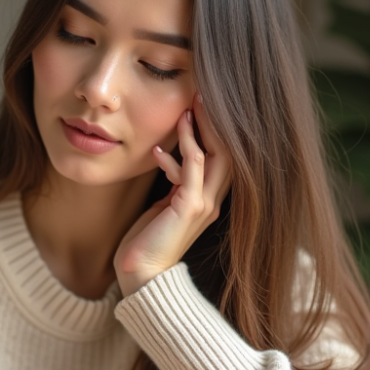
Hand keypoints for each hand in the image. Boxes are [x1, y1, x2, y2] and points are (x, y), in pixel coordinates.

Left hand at [114, 94, 231, 295]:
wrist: (141, 276)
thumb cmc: (147, 242)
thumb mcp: (164, 205)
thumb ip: (174, 184)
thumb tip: (170, 157)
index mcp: (208, 199)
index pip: (222, 156)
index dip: (217, 130)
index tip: (203, 104)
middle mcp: (212, 201)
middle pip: (228, 151)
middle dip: (216, 122)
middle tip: (203, 93)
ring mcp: (204, 204)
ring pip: (216, 155)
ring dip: (204, 127)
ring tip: (191, 104)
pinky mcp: (189, 207)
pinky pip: (194, 168)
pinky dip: (187, 146)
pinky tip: (172, 133)